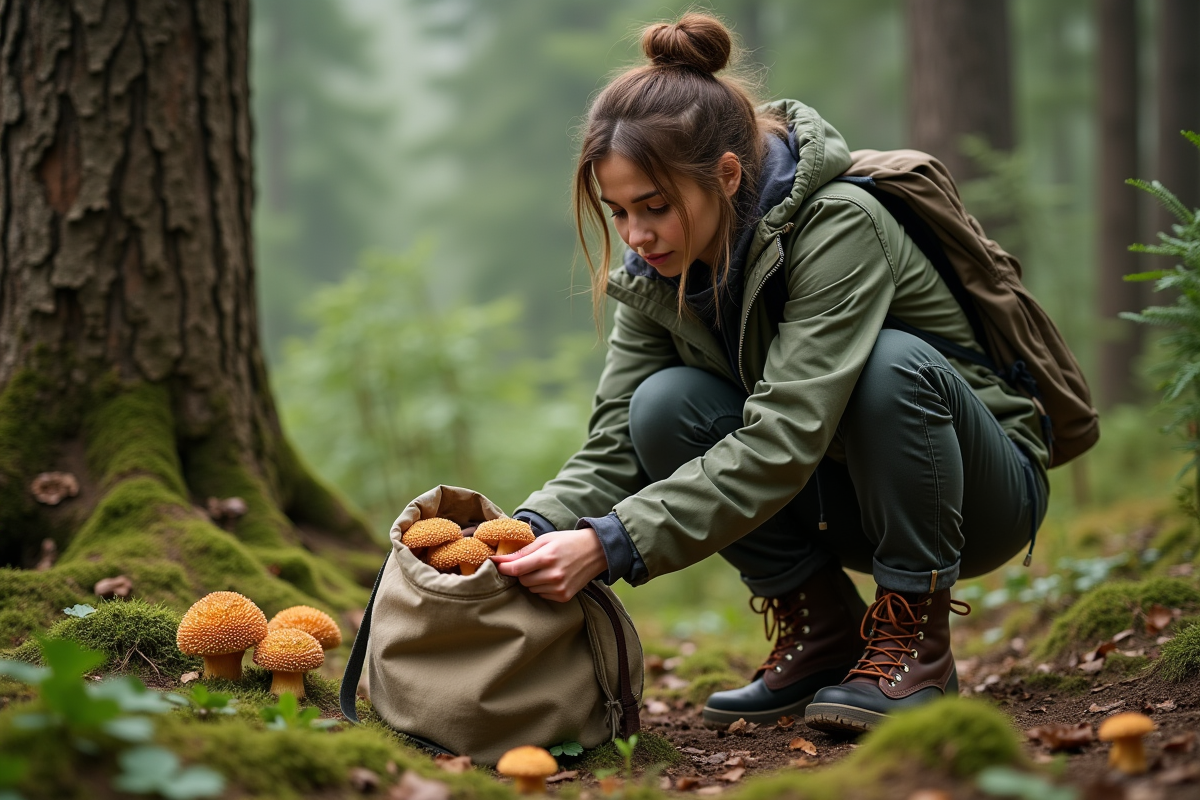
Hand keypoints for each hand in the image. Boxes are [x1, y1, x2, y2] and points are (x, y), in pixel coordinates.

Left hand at [491, 528, 607, 602]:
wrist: (596, 552)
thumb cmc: (568, 542)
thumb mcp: (545, 540)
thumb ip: (523, 551)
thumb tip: (500, 560)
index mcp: (547, 557)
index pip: (516, 569)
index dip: (503, 568)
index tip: (497, 564)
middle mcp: (553, 575)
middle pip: (522, 580)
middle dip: (521, 572)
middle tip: (531, 562)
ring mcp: (559, 588)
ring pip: (531, 589)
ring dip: (532, 580)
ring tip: (544, 568)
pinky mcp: (564, 597)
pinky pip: (542, 595)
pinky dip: (542, 587)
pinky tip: (552, 577)